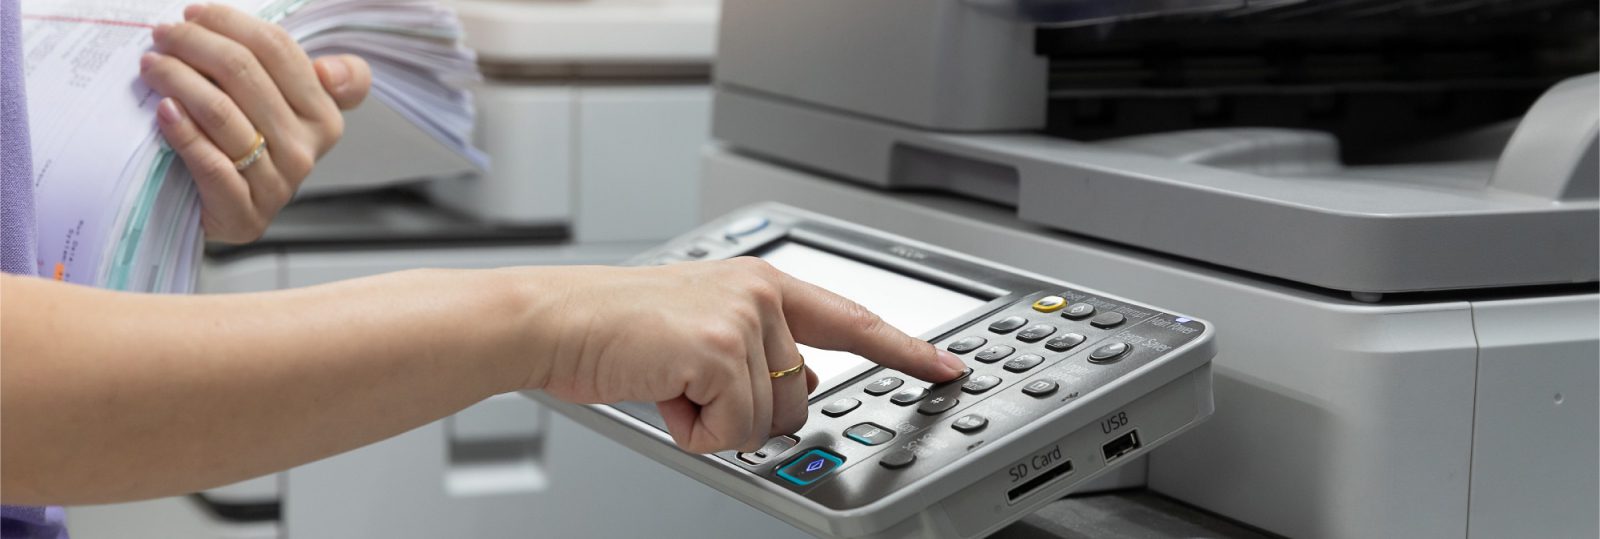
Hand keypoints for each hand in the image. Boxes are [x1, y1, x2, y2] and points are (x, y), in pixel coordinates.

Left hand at [138, 3, 372, 243]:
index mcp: (324, 115)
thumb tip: (328, 71)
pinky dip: (181, 131)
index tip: (195, 14)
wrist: (222, 213)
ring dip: (177, 78)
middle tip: (162, 36)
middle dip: (194, 43)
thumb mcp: (284, 107)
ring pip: (221, 112)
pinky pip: (210, 162)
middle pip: (244, 73)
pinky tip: (162, 110)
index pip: (278, 50)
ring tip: (151, 66)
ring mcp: (277, 183)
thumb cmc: (244, 148)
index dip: (231, 23)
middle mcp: (306, 148)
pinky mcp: (244, 213)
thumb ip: (303, 74)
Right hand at [520, 259, 968, 452]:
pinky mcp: (721, 350)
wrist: (555, 321)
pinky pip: (733, 430)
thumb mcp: (701, 329)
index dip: (906, 349)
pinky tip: (662, 392)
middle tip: (690, 385)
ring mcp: (745, 320)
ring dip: (714, 420)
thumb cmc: (615, 329)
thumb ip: (760, 351)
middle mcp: (762, 294)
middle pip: (802, 398)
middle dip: (748, 412)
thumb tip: (801, 388)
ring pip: (768, 420)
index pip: (853, 319)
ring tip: (669, 382)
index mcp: (762, 283)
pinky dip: (693, 431)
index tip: (945, 368)